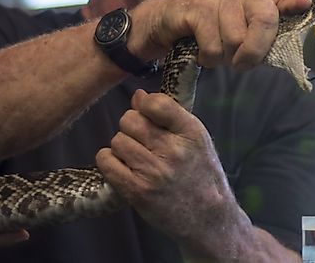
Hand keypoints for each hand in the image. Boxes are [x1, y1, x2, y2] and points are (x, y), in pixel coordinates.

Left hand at [96, 89, 242, 252]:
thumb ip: (168, 115)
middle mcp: (173, 151)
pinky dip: (109, 161)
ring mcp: (154, 172)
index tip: (148, 115)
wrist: (207, 218)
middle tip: (141, 140)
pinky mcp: (138, 192)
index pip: (156, 103)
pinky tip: (121, 165)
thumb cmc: (201, 174)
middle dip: (131, 126)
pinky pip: (107, 162)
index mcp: (191, 132)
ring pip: (117, 140)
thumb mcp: (195, 139)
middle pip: (130, 120)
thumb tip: (138, 95)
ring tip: (136, 157)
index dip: (145, 106)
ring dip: (122, 146)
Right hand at [131, 0, 311, 70]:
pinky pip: (212, 45)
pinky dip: (207, 58)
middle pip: (263, 22)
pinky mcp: (194, 9)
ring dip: (224, 58)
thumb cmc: (210, 26)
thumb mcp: (242, 26)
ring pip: (235, 40)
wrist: (165, 20)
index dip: (292, 1)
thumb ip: (269, 27)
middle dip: (254, 53)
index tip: (303, 3)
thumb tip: (302, 8)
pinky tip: (201, 52)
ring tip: (215, 52)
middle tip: (241, 64)